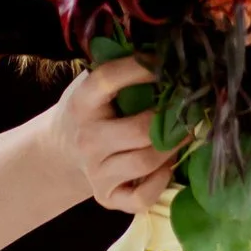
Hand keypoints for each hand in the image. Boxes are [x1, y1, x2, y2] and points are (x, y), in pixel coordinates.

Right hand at [41, 58, 176, 216]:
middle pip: (141, 130)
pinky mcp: (106, 198)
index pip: (110, 79)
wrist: (61, 152)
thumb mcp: (93, 88)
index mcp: (81, 103)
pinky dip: (161, 181)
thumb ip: (120, 73)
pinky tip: (164, 167)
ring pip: (147, 161)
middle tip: (190, 111)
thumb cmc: (90, 112)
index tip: (167, 62)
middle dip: (173, 120)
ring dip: (173, 148)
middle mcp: (86, 139)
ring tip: (182, 136)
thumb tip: (166, 53)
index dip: (141, 68)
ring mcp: (95, 172)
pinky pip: (144, 196)